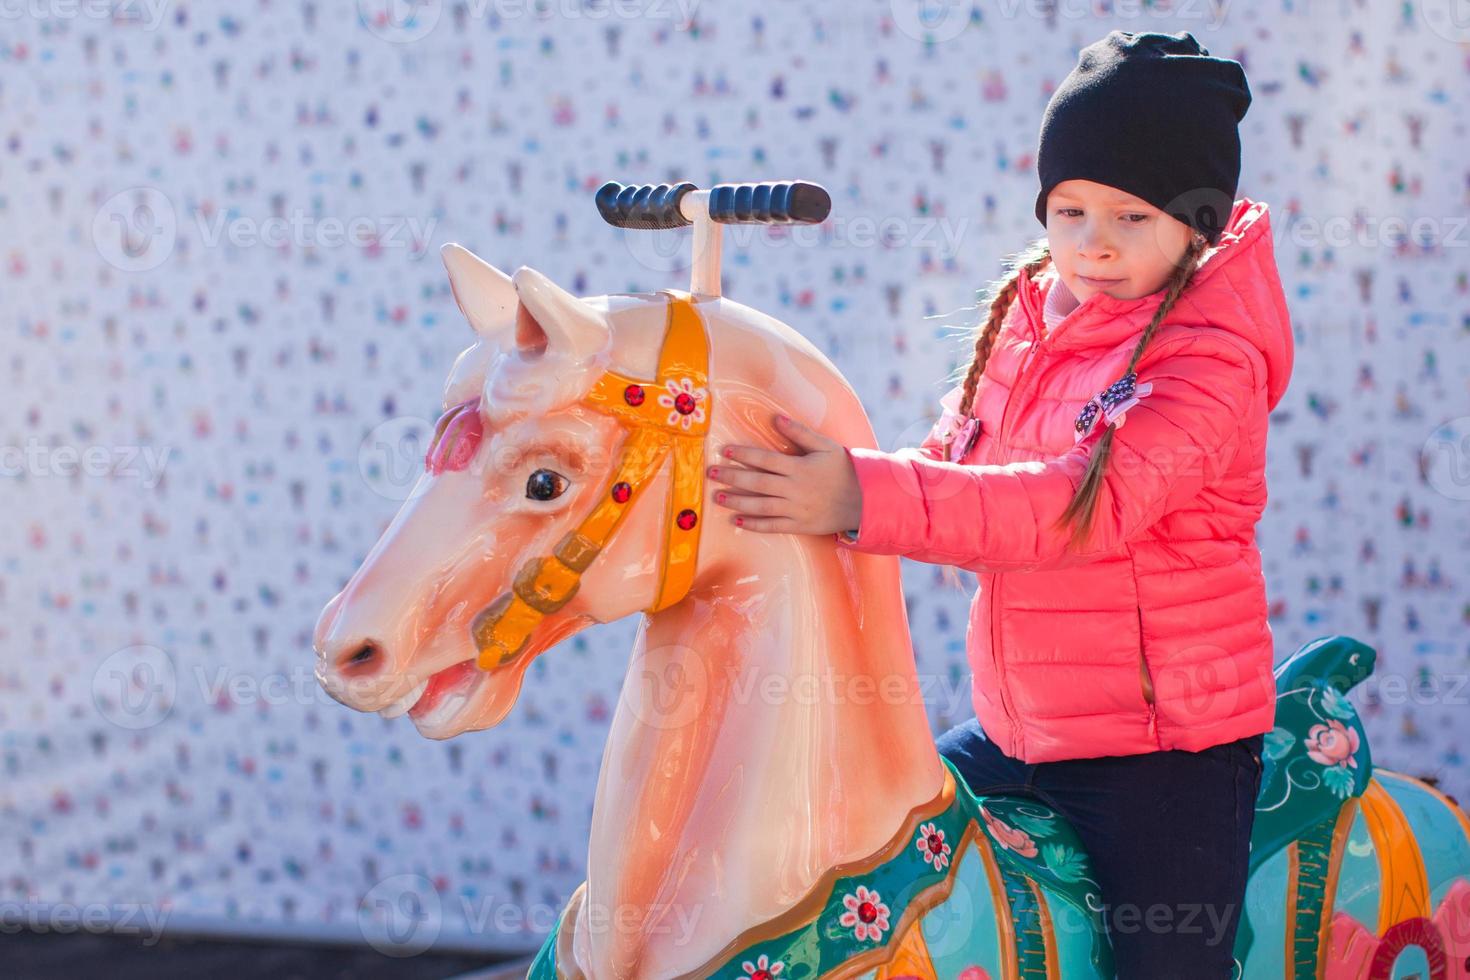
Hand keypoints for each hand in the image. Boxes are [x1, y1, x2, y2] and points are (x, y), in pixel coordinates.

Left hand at [707, 413, 862, 534]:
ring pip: (761, 506)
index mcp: (799, 467)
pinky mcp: (800, 526)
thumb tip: (775, 418)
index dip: (743, 455)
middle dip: (732, 477)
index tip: (724, 451)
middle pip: (757, 482)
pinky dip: (754, 525)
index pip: (765, 459)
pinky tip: (737, 521)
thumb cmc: (844, 469)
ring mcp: (797, 509)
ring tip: (717, 496)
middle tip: (710, 473)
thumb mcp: (826, 446)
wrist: (865, 501)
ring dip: (737, 501)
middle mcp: (795, 489)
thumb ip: (800, 432)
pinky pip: (773, 526)